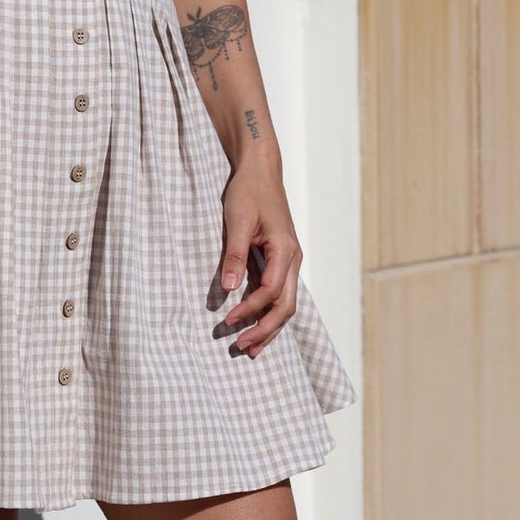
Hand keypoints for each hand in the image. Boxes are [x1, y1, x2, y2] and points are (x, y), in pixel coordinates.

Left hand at [217, 157, 302, 356]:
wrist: (260, 171)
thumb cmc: (248, 192)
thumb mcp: (236, 221)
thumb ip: (233, 255)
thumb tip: (229, 289)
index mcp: (285, 250)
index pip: (271, 291)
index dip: (249, 309)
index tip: (227, 321)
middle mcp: (292, 259)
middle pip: (285, 306)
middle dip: (265, 329)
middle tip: (242, 348)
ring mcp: (288, 261)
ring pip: (284, 303)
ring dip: (268, 326)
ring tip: (250, 348)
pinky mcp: (278, 260)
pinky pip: (276, 292)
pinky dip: (265, 311)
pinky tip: (252, 325)